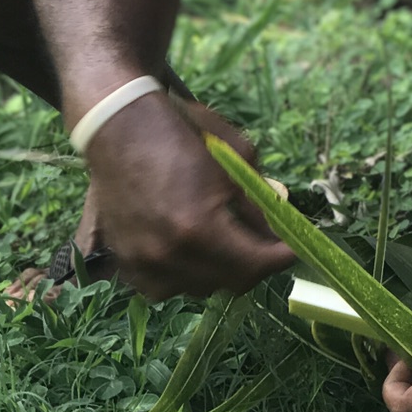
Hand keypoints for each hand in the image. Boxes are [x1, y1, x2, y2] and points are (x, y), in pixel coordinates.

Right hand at [83, 94, 295, 299]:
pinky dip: (185, 274)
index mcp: (199, 228)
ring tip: (226, 243)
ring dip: (219, 270)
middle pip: (230, 281)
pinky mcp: (125, 262)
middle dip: (254, 264)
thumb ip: (260, 200)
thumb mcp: (235, 158)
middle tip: (265, 245)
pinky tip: (191, 249)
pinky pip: (166, 286)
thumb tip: (278, 227)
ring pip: (199, 288)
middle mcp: (168, 255)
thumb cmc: (180, 132)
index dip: (280, 258)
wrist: (117, 124)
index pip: (254, 264)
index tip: (294, 249)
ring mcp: (143, 263)